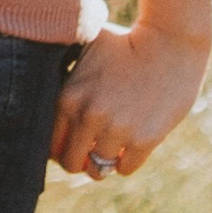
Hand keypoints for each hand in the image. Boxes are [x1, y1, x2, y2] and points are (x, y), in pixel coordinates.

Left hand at [52, 20, 207, 182]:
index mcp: (69, 99)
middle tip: (93, 151)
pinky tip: (133, 144)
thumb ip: (64, 72)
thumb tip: (41, 87)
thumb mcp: (84, 49)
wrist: (170, 41)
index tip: (75, 144)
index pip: (51, 145)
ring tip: (114, 147)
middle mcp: (88, 117)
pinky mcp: (144, 139)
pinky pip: (125, 169)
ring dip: (105, 162)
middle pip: (72, 163)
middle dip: (81, 160)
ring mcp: (117, 130)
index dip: (62, 148)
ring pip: (98, 171)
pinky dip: (127, 162)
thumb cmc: (125, 43)